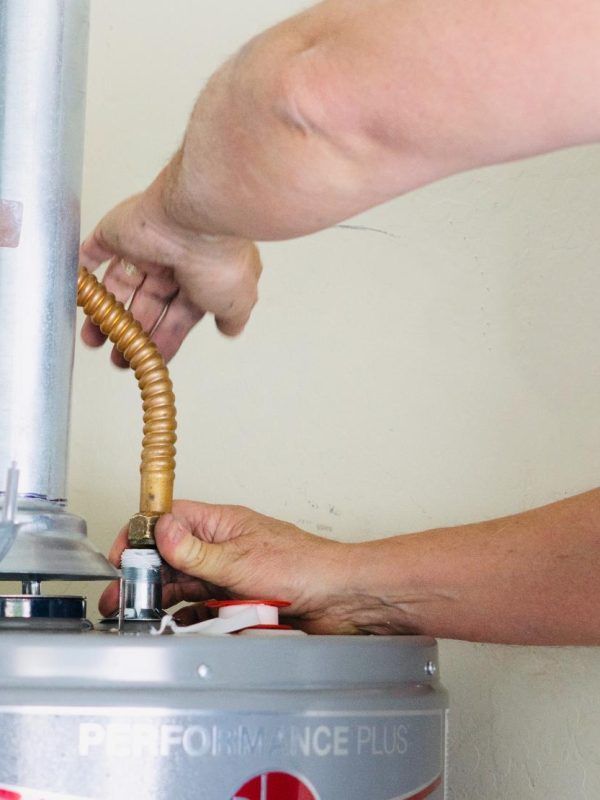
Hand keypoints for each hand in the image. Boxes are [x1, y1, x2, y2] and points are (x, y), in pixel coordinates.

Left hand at [79, 176, 261, 365]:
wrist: (196, 219)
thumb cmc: (220, 258)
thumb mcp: (238, 301)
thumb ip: (232, 317)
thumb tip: (231, 327)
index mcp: (202, 278)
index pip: (178, 316)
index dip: (164, 340)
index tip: (150, 360)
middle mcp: (174, 262)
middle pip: (146, 303)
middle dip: (132, 333)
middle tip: (119, 357)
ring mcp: (144, 247)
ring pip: (119, 285)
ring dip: (105, 314)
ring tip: (94, 339)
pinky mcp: (116, 233)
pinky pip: (92, 254)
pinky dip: (83, 274)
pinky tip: (79, 293)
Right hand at [99, 501, 390, 633]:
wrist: (340, 599)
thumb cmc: (304, 567)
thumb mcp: (240, 560)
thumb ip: (196, 551)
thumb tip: (161, 531)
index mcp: (223, 524)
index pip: (171, 519)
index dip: (143, 534)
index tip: (122, 556)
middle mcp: (224, 547)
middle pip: (173, 556)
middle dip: (147, 575)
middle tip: (122, 598)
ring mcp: (231, 574)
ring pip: (186, 584)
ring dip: (165, 599)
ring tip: (143, 616)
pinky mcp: (239, 600)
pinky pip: (205, 608)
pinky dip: (189, 617)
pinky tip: (177, 627)